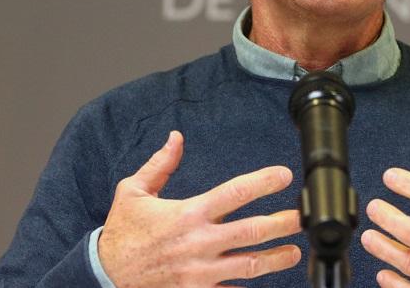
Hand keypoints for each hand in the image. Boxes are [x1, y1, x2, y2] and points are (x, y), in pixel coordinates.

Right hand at [97, 130, 301, 287]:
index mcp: (187, 213)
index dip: (262, 182)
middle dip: (282, 223)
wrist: (105, 275)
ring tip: (294, 252)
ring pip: (249, 266)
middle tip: (304, 218)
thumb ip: (160, 164)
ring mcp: (200, 271)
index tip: (283, 175)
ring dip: (276, 259)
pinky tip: (264, 284)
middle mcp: (198, 242)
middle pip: (251, 232)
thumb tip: (176, 137)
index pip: (234, 193)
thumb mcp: (134, 191)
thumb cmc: (122, 232)